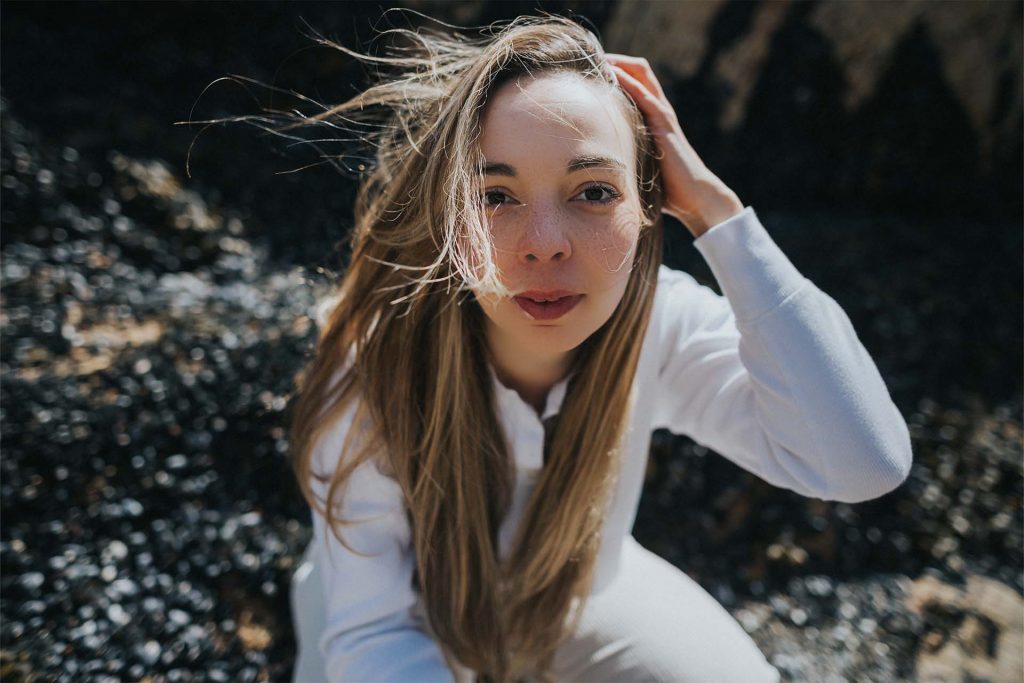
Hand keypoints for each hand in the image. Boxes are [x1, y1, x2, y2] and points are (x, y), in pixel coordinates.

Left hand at [605, 54, 743, 236]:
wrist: (694, 197)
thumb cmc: (668, 188)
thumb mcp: (641, 164)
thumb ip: (627, 155)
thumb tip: (598, 168)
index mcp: (654, 118)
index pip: (636, 83)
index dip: (616, 71)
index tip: (593, 69)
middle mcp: (660, 111)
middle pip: (640, 72)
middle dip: (616, 61)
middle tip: (593, 57)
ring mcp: (664, 116)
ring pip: (643, 77)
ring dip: (620, 65)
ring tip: (598, 58)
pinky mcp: (664, 126)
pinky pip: (646, 97)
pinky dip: (629, 83)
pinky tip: (612, 76)